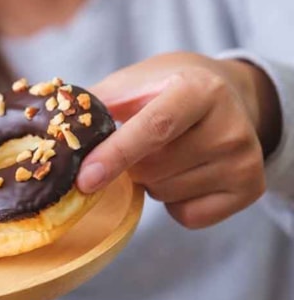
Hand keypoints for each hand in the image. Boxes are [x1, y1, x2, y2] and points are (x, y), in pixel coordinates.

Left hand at [76, 52, 281, 228]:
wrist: (227, 94)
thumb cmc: (165, 88)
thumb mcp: (132, 83)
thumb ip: (94, 106)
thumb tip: (50, 134)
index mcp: (197, 89)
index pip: (154, 128)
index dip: (115, 155)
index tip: (84, 179)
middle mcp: (229, 124)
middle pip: (153, 169)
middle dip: (130, 165)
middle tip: (139, 144)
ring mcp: (244, 158)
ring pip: (166, 194)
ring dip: (151, 182)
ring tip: (166, 153)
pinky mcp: (250, 187)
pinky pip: (187, 216)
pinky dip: (173, 204)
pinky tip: (184, 174)